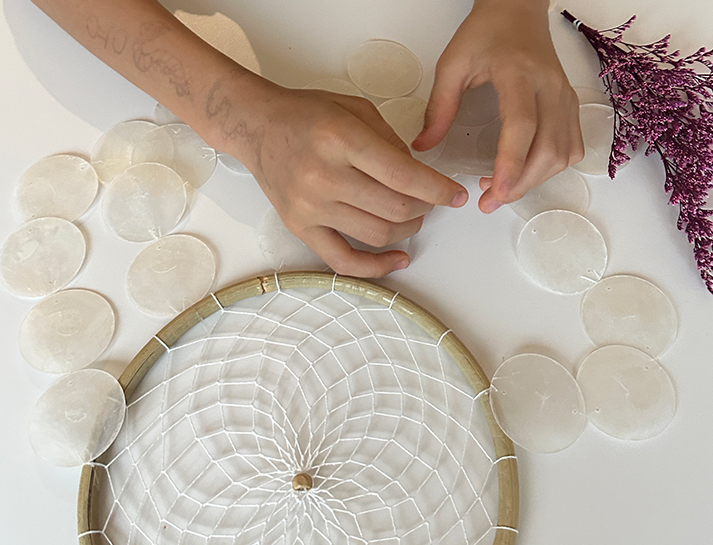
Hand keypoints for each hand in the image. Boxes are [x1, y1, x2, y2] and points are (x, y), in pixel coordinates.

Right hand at [227, 85, 468, 277]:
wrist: (257, 126)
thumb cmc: (306, 114)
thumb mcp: (356, 109)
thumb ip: (391, 142)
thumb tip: (420, 178)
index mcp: (342, 140)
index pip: (404, 176)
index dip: (439, 190)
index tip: (456, 195)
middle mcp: (324, 177)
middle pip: (396, 210)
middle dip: (425, 208)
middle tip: (431, 200)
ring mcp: (310, 207)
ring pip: (378, 235)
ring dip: (407, 230)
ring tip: (413, 217)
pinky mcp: (300, 228)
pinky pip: (343, 261)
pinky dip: (376, 267)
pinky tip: (399, 260)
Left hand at [412, 0, 583, 212]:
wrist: (517, 9)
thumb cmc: (486, 33)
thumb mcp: (451, 64)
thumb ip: (438, 107)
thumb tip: (423, 147)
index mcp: (518, 73)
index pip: (522, 125)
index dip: (511, 163)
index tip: (494, 192)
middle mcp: (549, 86)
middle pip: (547, 148)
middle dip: (520, 184)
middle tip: (490, 202)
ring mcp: (565, 96)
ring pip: (563, 153)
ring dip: (535, 180)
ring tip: (502, 188)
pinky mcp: (570, 104)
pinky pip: (572, 147)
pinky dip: (552, 168)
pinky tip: (526, 171)